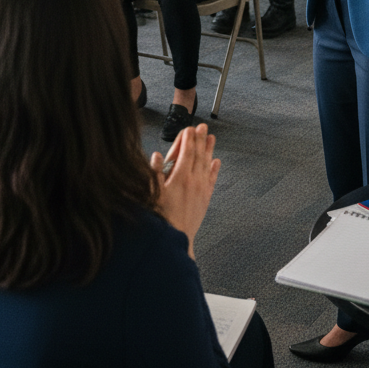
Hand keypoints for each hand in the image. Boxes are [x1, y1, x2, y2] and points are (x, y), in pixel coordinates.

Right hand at [151, 124, 219, 256]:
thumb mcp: (152, 193)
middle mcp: (193, 182)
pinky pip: (212, 180)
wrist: (175, 240)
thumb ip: (154, 173)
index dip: (188, 139)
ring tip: (211, 138)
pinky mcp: (205, 200)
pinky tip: (216, 162)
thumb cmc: (160, 218)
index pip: (186, 152)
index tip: (188, 128)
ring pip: (207, 164)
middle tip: (203, 126)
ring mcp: (201, 190)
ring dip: (209, 149)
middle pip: (199, 155)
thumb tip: (157, 155)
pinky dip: (215, 169)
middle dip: (200, 139)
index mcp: (180, 178)